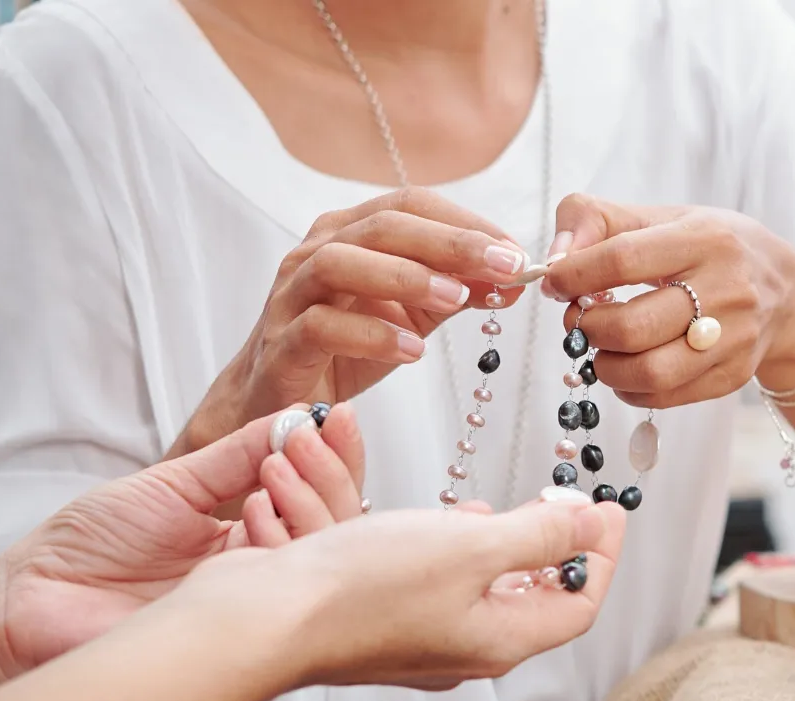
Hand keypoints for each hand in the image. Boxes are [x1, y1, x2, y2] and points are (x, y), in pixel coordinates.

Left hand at [0, 405, 365, 674]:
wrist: (37, 591)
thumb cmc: (94, 541)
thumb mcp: (176, 483)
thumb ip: (238, 454)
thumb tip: (297, 416)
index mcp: (252, 535)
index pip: (320, 497)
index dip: (338, 457)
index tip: (337, 414)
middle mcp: (262, 570)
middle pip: (339, 531)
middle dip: (334, 476)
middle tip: (309, 438)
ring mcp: (252, 601)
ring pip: (323, 562)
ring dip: (312, 504)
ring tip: (276, 469)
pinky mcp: (233, 630)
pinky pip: (285, 595)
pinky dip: (281, 543)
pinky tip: (255, 513)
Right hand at [171, 497, 626, 691]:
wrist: (262, 618)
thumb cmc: (358, 591)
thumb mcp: (469, 549)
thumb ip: (537, 535)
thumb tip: (588, 524)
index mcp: (496, 639)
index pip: (577, 603)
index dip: (601, 554)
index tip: (609, 508)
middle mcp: (460, 646)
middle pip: (532, 599)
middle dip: (554, 548)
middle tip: (565, 504)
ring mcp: (417, 636)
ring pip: (479, 588)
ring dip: (499, 544)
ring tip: (504, 506)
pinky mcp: (378, 617)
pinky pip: (432, 582)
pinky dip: (447, 548)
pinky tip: (436, 520)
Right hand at [182, 187, 529, 451]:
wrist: (279, 401)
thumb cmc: (345, 349)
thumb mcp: (410, 315)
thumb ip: (455, 292)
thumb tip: (513, 278)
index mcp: (349, 233)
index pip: (410, 205)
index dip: (465, 222)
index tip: (515, 252)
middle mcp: (315, 252)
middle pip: (381, 225)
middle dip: (448, 243)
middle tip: (503, 266)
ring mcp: (291, 294)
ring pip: (341, 263)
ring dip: (406, 276)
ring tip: (456, 300)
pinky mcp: (281, 342)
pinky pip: (321, 326)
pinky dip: (371, 334)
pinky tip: (411, 350)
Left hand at [539, 196, 794, 407]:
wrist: (788, 294)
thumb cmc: (712, 250)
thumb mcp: (665, 218)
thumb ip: (599, 221)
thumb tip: (554, 259)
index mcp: (705, 240)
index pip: (623, 259)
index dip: (575, 275)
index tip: (554, 283)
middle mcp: (726, 290)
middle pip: (633, 327)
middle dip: (588, 328)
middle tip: (580, 320)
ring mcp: (733, 340)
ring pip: (649, 373)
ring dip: (605, 366)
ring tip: (600, 347)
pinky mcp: (731, 376)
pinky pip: (662, 397)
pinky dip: (628, 389)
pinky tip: (626, 367)